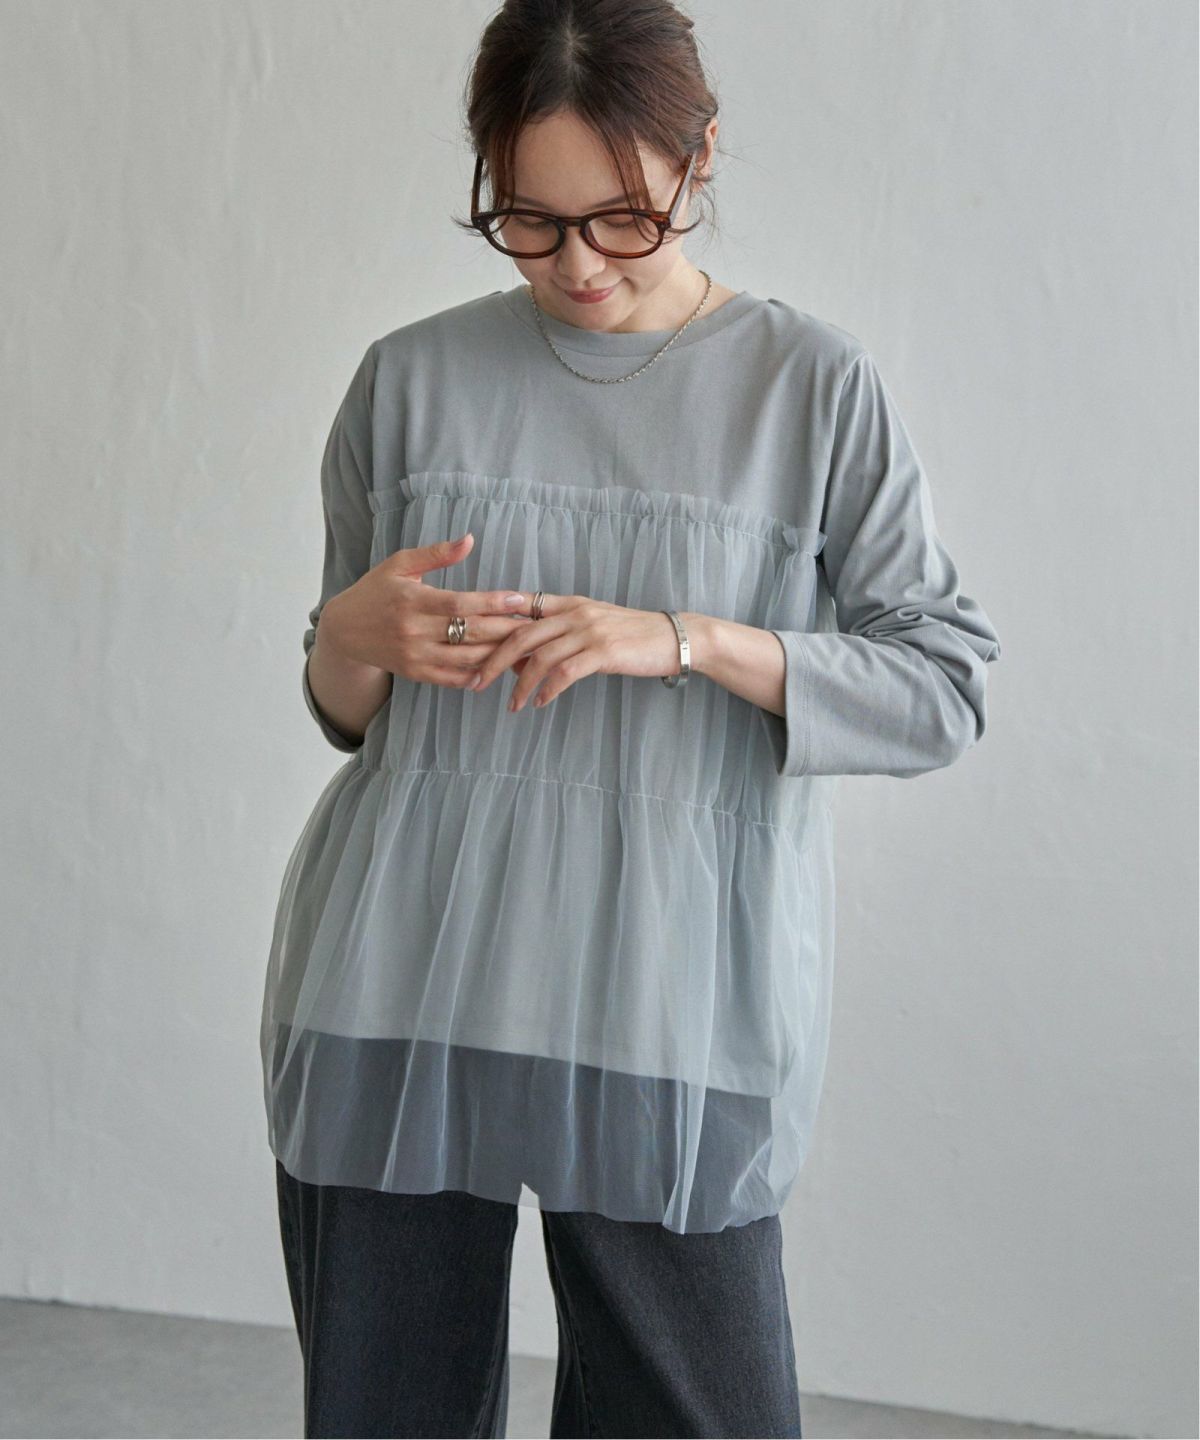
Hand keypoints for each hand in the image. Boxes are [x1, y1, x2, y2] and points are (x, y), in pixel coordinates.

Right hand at [319, 532, 533, 687]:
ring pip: (466, 658)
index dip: (491, 603)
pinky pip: (452, 678)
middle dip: (506, 629)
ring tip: (525, 647)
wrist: (344, 630)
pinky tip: (498, 666)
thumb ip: (435, 554)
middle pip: (469, 633)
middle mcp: (413, 630)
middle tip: (536, 625)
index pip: (459, 604)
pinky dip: (477, 674)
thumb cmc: (376, 590)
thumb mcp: (400, 564)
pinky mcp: (414, 673)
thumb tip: (469, 540)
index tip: (519, 599)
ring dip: (499, 654)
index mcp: (412, 600)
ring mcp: (414, 655)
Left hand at [470, 594, 683, 709]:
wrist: (673, 637)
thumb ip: (558, 635)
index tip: (468, 647)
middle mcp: (574, 612)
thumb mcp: (591, 627)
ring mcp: (589, 631)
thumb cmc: (631, 636)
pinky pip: (566, 672)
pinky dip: (548, 689)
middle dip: (493, 660)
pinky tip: (540, 703)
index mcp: (568, 603)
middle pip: (520, 634)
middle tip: (476, 682)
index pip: (518, 609)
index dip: (490, 626)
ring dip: (520, 684)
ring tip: (512, 705)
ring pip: (539, 657)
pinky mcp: (604, 651)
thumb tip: (522, 660)